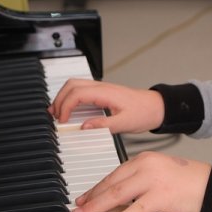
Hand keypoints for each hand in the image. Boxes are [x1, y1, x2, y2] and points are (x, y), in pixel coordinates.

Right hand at [50, 78, 165, 132]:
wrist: (156, 107)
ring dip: (63, 96)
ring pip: (75, 84)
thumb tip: (84, 127)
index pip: (77, 94)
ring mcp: (102, 88)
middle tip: (55, 116)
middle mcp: (102, 87)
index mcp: (106, 93)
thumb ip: (104, 125)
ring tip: (57, 112)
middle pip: (72, 85)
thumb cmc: (144, 113)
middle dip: (59, 99)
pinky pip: (82, 89)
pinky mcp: (103, 92)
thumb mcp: (125, 123)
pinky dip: (71, 97)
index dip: (66, 106)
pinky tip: (69, 109)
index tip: (62, 120)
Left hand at [73, 152, 211, 211]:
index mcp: (145, 159)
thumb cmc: (190, 184)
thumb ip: (139, 182)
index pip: (113, 174)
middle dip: (91, 198)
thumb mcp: (160, 175)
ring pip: (118, 193)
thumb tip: (117, 199)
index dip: (96, 188)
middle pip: (111, 183)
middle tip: (78, 209)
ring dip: (98, 206)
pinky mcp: (162, 195)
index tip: (84, 198)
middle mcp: (146, 165)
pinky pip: (136, 208)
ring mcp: (154, 179)